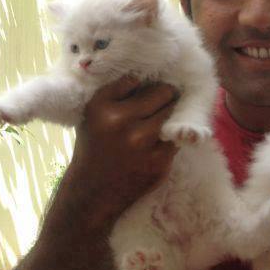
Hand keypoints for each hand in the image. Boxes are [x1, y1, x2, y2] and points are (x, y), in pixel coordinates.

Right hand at [66, 75, 178, 222]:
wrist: (93, 192)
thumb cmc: (95, 148)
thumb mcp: (94, 116)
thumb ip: (118, 95)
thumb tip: (153, 77)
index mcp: (102, 107)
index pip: (136, 79)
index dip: (145, 83)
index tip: (148, 88)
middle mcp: (121, 122)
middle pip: (162, 92)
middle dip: (166, 94)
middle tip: (166, 98)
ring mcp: (142, 142)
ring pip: (173, 113)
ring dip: (172, 114)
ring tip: (164, 118)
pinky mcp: (159, 161)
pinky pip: (176, 137)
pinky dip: (171, 136)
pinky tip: (161, 140)